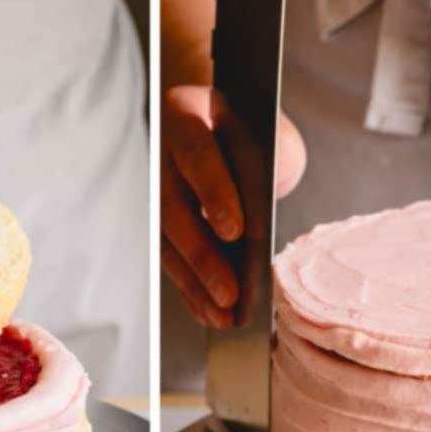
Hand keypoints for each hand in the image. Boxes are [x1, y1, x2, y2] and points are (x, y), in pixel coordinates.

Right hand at [161, 84, 305, 327]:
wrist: (219, 121)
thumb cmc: (253, 125)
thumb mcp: (271, 129)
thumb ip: (274, 159)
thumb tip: (265, 208)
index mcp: (186, 114)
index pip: (198, 154)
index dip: (215, 193)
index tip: (235, 232)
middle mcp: (161, 152)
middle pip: (173, 208)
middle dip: (202, 256)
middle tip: (229, 294)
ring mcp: (155, 188)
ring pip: (167, 241)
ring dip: (195, 283)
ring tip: (223, 316)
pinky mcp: (160, 221)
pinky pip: (171, 258)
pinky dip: (191, 289)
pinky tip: (210, 314)